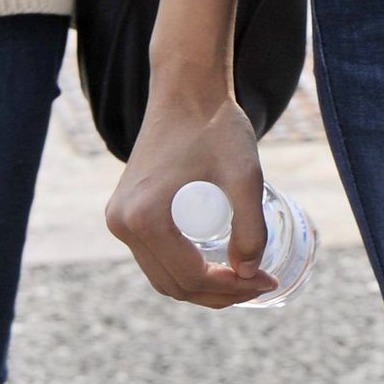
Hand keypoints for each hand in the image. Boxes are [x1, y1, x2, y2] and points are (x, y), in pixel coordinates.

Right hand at [105, 87, 277, 308]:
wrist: (186, 89)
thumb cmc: (216, 126)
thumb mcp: (245, 176)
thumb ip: (251, 229)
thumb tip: (248, 275)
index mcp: (144, 219)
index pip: (190, 276)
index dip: (232, 288)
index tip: (265, 281)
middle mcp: (122, 224)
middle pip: (172, 284)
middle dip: (217, 293)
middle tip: (257, 284)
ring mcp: (119, 218)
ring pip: (161, 274)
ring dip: (199, 285)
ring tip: (241, 280)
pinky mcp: (125, 210)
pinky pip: (154, 255)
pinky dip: (182, 268)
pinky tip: (214, 264)